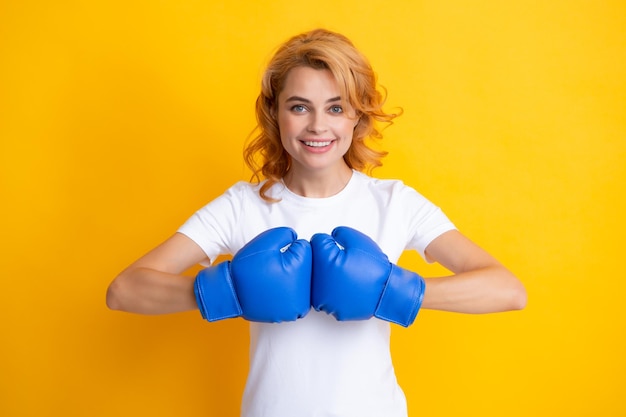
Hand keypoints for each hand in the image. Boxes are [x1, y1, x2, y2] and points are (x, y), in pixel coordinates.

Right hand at [194, 227, 311, 321]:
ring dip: (291, 278)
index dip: (288, 248)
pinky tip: (272, 291)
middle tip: (272, 269)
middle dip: (292, 263)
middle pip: (306, 267)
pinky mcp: (289, 315)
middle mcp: (303, 292)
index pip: (305, 249)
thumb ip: (286, 234)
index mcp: (300, 270)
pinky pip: (294, 298)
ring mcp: (296, 307)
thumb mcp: (265, 241)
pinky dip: (286, 293)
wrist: (230, 293)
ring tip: (271, 280)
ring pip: (301, 283)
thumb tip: (297, 239)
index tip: (275, 256)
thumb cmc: (247, 266)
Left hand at [311, 226, 424, 326]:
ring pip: (319, 283)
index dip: (330, 242)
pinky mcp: (333, 312)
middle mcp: (319, 283)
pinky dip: (335, 294)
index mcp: (323, 261)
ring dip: (328, 278)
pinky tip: (348, 289)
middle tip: (346, 263)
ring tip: (347, 276)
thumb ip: (338, 232)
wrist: (389, 291)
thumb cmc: (374, 265)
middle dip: (326, 260)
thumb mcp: (358, 239)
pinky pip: (328, 299)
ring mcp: (325, 300)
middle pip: (314, 264)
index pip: (316, 243)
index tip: (341, 248)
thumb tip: (328, 237)